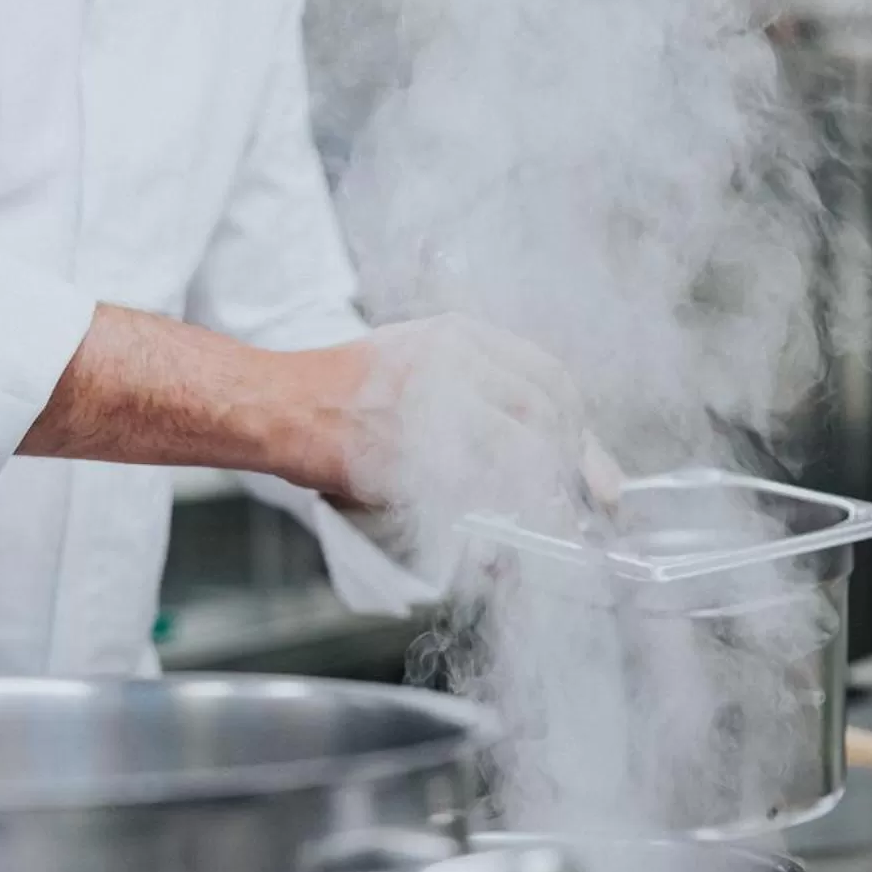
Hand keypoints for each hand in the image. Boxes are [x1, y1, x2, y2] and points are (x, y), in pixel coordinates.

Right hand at [274, 315, 622, 525]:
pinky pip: (477, 487)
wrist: (278, 406)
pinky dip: (500, 515)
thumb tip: (554, 446)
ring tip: (552, 526)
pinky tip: (504, 535)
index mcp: (461, 336)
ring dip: (546, 496)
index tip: (592, 470)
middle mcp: (454, 360)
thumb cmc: (346, 391)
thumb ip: (485, 394)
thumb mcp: (422, 362)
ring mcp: (433, 402)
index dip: (581, 431)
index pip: (551, 379)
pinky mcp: (412, 448)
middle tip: (585, 506)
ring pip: (523, 453)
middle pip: (548, 415)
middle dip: (575, 469)